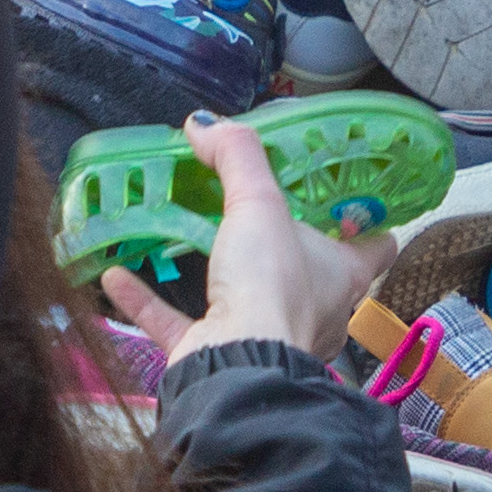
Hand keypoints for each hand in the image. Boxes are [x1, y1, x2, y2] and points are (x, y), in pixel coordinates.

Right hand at [98, 112, 395, 365]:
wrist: (235, 369)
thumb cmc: (271, 285)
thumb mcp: (259, 204)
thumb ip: (237, 158)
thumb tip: (205, 122)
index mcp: (343, 276)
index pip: (375, 246)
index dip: (366, 222)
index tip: (343, 197)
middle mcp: (314, 311)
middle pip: (309, 271)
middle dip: (285, 244)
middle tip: (254, 206)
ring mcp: (267, 339)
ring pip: (247, 301)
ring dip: (218, 272)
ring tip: (186, 234)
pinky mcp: (218, 358)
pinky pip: (179, 323)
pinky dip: (148, 301)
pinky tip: (116, 275)